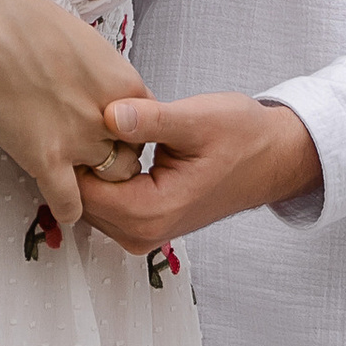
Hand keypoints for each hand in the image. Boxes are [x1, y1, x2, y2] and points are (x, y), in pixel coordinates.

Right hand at [0, 0, 152, 235]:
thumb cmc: (27, 22)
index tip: (108, 137)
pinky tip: (63, 206)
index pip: (146, 127)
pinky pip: (69, 203)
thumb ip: (98, 75)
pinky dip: (68, 209)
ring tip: (75, 181)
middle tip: (90, 160)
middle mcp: (110, 118)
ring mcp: (80, 142)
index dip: (126, 135)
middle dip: (113, 162)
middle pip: (130, 158)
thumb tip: (92, 88)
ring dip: (92, 186)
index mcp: (125, 86)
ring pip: (105, 183)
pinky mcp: (47, 160)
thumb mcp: (84, 43)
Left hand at [77, 92, 321, 249]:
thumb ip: (151, 119)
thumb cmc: (243, 139)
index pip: (82, 190)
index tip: (75, 120)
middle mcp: (143, 231)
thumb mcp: (197, 119)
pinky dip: (104, 176)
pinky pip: (106, 203)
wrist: (272, 157)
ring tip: (101, 130)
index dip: (73, 154)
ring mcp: (143, 231)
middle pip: (80, 200)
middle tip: (84, 119)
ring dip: (90, 169)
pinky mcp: (144, 223)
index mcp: (152, 211)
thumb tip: (110, 113)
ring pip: (90, 202)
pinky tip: (115, 147)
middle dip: (79, 162)